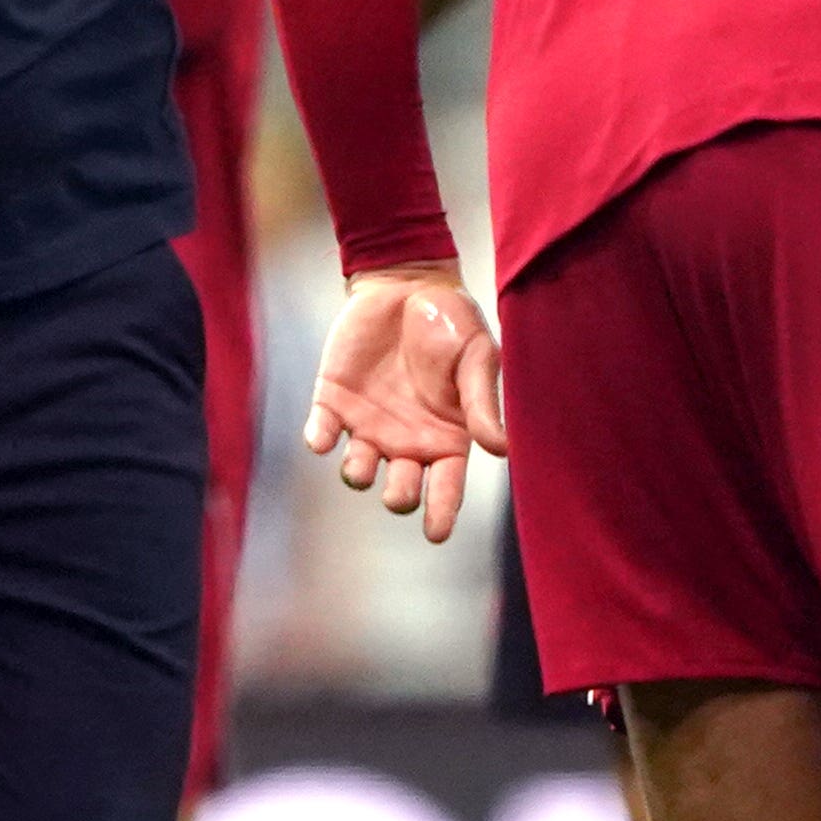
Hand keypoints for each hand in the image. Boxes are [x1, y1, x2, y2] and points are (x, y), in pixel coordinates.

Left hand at [304, 261, 507, 543]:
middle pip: (398, 490)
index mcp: (446, 438)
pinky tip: (324, 437)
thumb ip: (481, 403)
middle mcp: (406, 440)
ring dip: (356, 473)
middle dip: (397, 496)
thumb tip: (500, 449)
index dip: (441, 514)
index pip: (446, 489)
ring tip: (362, 461)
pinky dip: (320, 439)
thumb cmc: (452, 324)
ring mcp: (368, 423)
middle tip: (399, 485)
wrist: (408, 284)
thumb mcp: (477, 358)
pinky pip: (321, 433)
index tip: (436, 535)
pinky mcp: (333, 400)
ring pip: (356, 471)